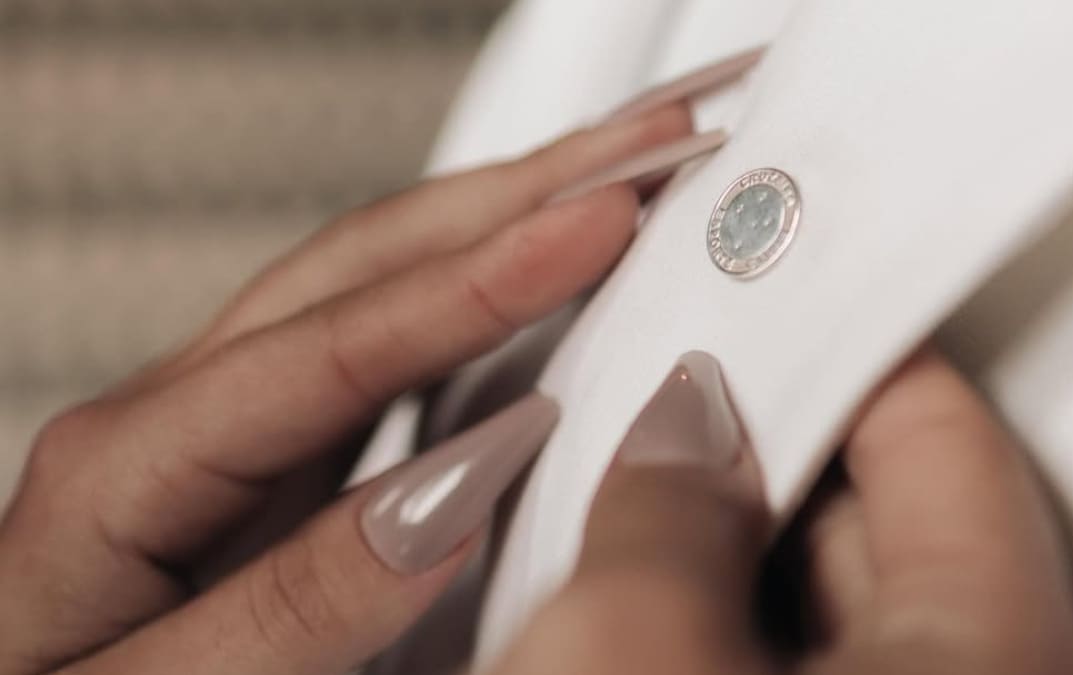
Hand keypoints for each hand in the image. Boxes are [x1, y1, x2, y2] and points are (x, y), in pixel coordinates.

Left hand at [0, 105, 699, 674]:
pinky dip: (478, 292)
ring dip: (503, 217)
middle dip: (515, 191)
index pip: (337, 341)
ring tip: (611, 178)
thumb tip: (441, 505)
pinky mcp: (274, 458)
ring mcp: (232, 427)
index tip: (598, 222)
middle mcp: (184, 415)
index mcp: (131, 463)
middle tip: (644, 146)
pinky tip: (533, 277)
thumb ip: (295, 604)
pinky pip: (388, 344)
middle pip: (365, 260)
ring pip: (380, 279)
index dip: (480, 279)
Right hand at [488, 349, 1072, 674]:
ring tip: (623, 510)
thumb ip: (665, 505)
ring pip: (811, 604)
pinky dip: (708, 627)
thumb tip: (678, 424)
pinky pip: (772, 662)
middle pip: (880, 518)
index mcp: (996, 659)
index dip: (836, 345)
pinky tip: (623, 608)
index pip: (941, 433)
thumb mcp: (633, 648)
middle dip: (755, 453)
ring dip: (715, 550)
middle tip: (669, 404)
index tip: (768, 301)